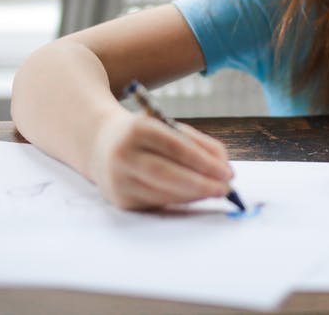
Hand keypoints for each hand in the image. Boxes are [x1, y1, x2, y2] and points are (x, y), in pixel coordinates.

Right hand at [87, 111, 234, 209]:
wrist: (101, 145)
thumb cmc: (145, 135)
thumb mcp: (168, 127)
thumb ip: (199, 143)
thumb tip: (224, 167)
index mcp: (137, 129)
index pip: (176, 148)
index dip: (204, 163)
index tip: (227, 172)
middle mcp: (124, 155)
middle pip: (168, 174)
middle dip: (202, 184)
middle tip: (226, 189)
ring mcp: (119, 179)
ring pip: (164, 192)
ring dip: (195, 195)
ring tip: (215, 191)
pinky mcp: (120, 199)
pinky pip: (158, 202)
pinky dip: (181, 200)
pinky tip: (196, 195)